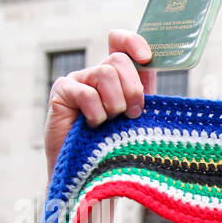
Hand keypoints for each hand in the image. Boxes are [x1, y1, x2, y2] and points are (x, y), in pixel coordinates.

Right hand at [45, 29, 156, 222]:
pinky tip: (93, 127)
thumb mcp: (142, 124)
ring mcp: (79, 82)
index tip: (147, 58)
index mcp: (121, 79)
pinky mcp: (61, 92)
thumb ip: (148, 96)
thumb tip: (160, 69)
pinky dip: (96, 113)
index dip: (133, 42)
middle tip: (133, 115)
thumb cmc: (122, 154)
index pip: (121, 41)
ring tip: (112, 124)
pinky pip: (85, 92)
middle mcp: (99, 76)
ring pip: (105, 73)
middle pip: (119, 60)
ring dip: (115, 103)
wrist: (95, 181)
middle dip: (133, 90)